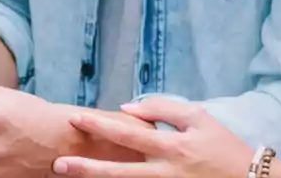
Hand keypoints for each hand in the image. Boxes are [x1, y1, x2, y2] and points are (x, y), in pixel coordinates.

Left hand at [53, 98, 253, 177]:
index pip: (128, 134)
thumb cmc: (224, 146)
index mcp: (171, 147)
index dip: (100, 125)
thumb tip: (127, 108)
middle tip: (57, 164)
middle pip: (118, 172)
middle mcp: (165, 173)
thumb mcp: (199, 117)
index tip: (75, 118)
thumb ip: (163, 109)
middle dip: (86, 168)